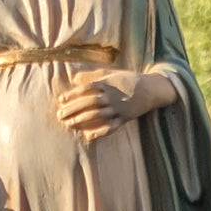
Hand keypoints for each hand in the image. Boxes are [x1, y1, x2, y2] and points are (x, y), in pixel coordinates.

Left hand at [55, 67, 177, 140]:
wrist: (150, 89)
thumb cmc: (128, 80)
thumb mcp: (110, 73)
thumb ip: (92, 75)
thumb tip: (73, 78)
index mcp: (107, 84)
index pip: (87, 88)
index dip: (73, 94)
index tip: (61, 100)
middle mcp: (111, 96)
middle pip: (89, 103)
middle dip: (73, 109)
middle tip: (60, 115)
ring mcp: (118, 109)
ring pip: (97, 115)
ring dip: (81, 120)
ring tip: (68, 124)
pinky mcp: (124, 119)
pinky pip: (111, 127)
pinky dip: (99, 132)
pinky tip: (88, 136)